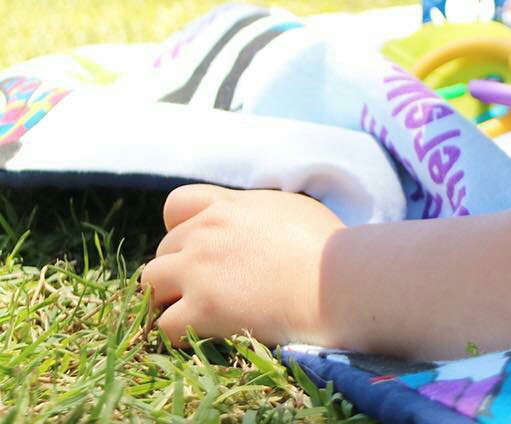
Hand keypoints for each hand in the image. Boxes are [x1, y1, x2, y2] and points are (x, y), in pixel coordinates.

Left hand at [140, 184, 344, 347]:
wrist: (333, 280)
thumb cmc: (325, 245)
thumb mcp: (290, 207)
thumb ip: (258, 211)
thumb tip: (257, 222)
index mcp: (227, 206)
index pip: (176, 204)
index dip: (181, 226)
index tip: (201, 245)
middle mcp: (205, 231)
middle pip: (163, 249)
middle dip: (179, 267)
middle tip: (207, 286)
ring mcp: (199, 270)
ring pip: (150, 283)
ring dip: (167, 297)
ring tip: (194, 311)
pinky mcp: (202, 308)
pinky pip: (163, 324)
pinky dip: (177, 331)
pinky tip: (201, 332)